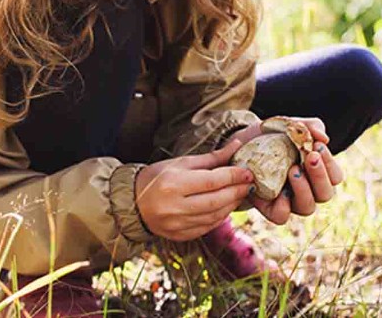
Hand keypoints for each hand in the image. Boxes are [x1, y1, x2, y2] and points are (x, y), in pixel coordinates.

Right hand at [134, 139, 254, 240]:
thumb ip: (211, 158)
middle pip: (216, 201)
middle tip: (249, 184)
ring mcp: (177, 224)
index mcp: (173, 184)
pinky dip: (220, 217)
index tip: (248, 172)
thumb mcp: (180, 163)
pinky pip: (207, 227)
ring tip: (239, 194)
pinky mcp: (179, 235)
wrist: (132, 202)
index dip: (233, 176)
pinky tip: (225, 207)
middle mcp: (175, 207)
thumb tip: (236, 146)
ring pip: (215, 216)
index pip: (212, 181)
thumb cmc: (157, 177)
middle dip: (237, 191)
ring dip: (231, 205)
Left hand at [223, 117, 344, 224]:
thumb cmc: (272, 136)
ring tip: (292, 170)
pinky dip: (282, 206)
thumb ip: (309, 127)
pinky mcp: (269, 208)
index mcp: (317, 173)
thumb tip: (324, 138)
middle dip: (320, 175)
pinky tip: (280, 192)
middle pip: (326, 194)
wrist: (241, 144)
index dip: (330, 164)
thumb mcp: (289, 125)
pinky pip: (281, 216)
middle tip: (309, 157)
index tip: (317, 146)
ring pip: (307, 207)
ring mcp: (290, 201)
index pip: (335, 176)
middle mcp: (308, 190)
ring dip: (303, 189)